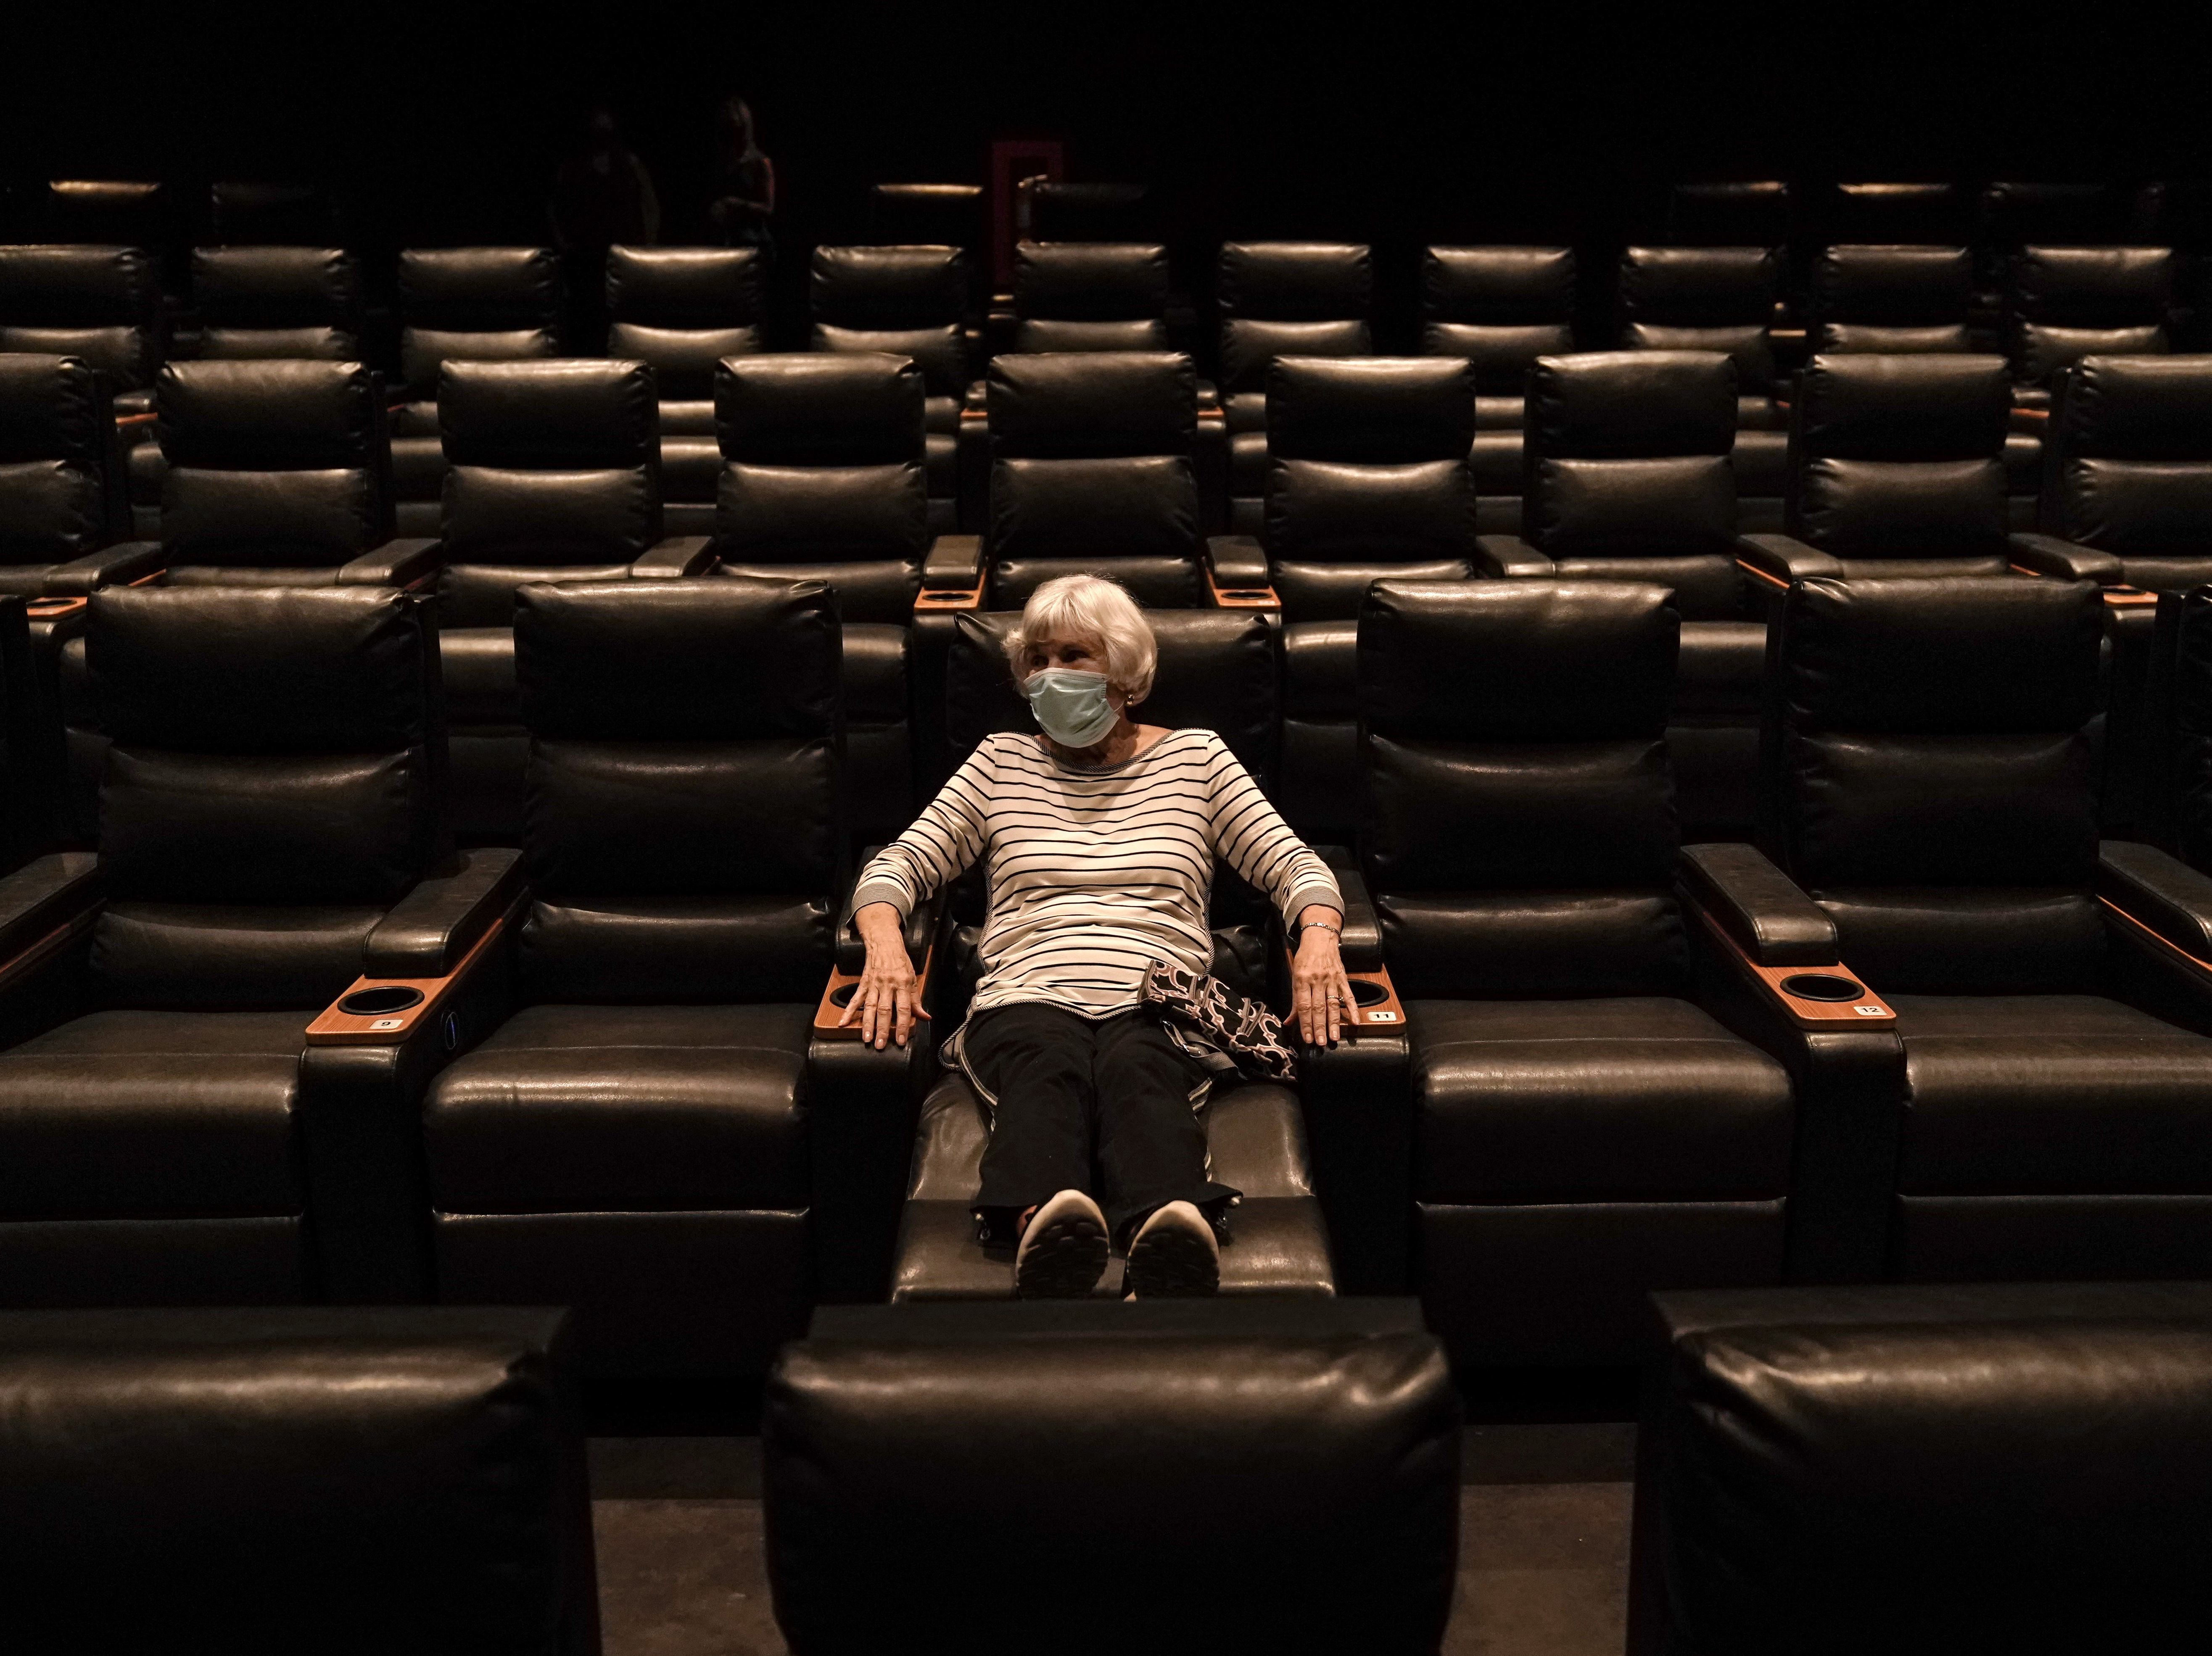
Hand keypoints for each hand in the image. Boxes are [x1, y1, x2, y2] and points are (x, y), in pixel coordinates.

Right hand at [840, 901, 919, 1049]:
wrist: (884, 943)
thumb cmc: (900, 962)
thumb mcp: (912, 978)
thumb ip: (917, 1001)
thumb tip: (925, 1017)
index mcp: (902, 984)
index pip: (904, 1009)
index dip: (901, 1025)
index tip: (900, 1040)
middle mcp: (888, 985)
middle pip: (884, 1010)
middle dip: (882, 1029)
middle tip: (880, 1045)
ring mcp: (874, 984)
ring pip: (869, 1007)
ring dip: (867, 1024)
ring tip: (866, 1038)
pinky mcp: (863, 983)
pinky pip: (855, 999)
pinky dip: (848, 1011)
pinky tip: (843, 1023)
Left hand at [1291, 908, 1354, 1046]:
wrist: (1320, 938)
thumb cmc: (1305, 958)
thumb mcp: (1294, 976)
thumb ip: (1294, 1000)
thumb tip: (1288, 1021)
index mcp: (1302, 979)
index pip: (1304, 1006)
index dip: (1305, 1023)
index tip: (1307, 1037)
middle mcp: (1317, 980)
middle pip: (1319, 1007)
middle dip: (1319, 1027)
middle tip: (1321, 1042)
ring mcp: (1332, 979)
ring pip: (1333, 1004)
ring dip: (1334, 1022)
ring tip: (1334, 1037)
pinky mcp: (1343, 978)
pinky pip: (1349, 995)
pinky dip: (1353, 1009)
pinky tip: (1355, 1022)